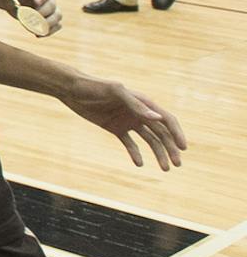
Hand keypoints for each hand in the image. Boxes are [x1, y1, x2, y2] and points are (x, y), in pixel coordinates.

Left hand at [7, 0, 61, 34]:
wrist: (13, 1)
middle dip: (42, 13)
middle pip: (52, 5)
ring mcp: (52, 8)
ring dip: (47, 24)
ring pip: (57, 16)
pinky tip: (37, 34)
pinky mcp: (51, 18)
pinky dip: (48, 31)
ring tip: (33, 28)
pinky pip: (57, 26)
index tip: (36, 2)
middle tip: (30, 18)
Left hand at [62, 76, 186, 169]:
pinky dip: (135, 153)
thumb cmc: (95, 87)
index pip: (167, 120)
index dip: (177, 133)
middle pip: (161, 133)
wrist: (73, 90)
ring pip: (149, 140)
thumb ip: (136, 105)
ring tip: (164, 169)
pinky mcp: (115, 128)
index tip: (183, 148)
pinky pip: (130, 143)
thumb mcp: (116, 92)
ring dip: (158, 154)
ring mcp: (128, 121)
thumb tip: (158, 117)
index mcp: (144, 103)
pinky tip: (139, 164)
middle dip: (170, 148)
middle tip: (176, 165)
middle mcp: (139, 113)